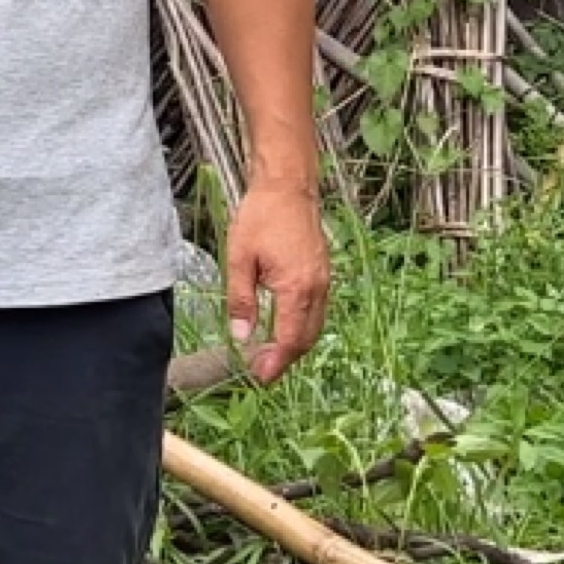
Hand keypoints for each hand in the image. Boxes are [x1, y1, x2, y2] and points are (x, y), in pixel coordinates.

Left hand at [223, 184, 330, 385]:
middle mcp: (317, 288)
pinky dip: (302, 326)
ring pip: (315, 326)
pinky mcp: (324, 273)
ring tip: (270, 355)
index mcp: (297, 288)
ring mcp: (324, 281)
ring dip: (295, 345)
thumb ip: (241, 300)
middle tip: (262, 371)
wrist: (288, 186)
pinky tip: (284, 327)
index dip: (275, 363)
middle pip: (306, 338)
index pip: (289, 339)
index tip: (260, 377)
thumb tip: (241, 336)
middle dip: (285, 359)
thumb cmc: (262, 216)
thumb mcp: (239, 258)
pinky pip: (317, 310)